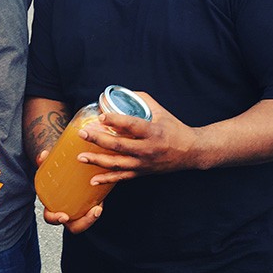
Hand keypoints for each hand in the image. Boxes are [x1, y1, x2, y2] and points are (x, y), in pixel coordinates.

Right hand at [35, 150, 102, 233]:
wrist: (63, 172)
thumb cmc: (54, 172)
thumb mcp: (49, 168)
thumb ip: (44, 162)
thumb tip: (43, 155)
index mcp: (51, 205)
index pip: (50, 217)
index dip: (55, 219)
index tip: (64, 216)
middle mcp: (64, 211)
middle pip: (73, 226)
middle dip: (84, 223)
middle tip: (94, 211)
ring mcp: (76, 211)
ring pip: (85, 222)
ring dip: (92, 218)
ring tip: (99, 207)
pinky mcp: (86, 207)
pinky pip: (92, 212)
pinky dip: (96, 209)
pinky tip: (101, 199)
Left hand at [77, 92, 198, 183]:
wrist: (191, 152)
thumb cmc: (174, 128)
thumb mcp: (160, 111)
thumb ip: (141, 100)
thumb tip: (120, 93)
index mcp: (152, 131)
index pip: (131, 125)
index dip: (115, 120)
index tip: (101, 116)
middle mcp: (147, 149)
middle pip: (119, 145)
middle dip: (98, 139)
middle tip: (82, 133)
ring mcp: (144, 163)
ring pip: (117, 164)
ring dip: (97, 161)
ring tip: (81, 157)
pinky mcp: (142, 172)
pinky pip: (122, 177)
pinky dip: (107, 179)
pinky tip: (93, 179)